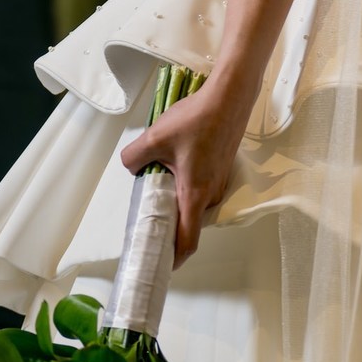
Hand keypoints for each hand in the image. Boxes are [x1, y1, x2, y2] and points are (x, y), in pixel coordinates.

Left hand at [119, 78, 250, 269]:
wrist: (229, 98)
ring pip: (196, 204)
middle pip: (190, 223)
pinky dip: (188, 188)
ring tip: (159, 186)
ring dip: (178, 202)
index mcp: (195, 194)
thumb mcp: (154, 137)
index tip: (161, 263)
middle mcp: (211, 195)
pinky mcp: (222, 169)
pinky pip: (202, 189)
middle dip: (171, 225)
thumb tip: (132, 167)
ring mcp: (219, 183)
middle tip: (149, 218)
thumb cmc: (196, 120)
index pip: (188, 241)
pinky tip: (176, 167)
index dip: (175, 258)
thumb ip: (134, 157)